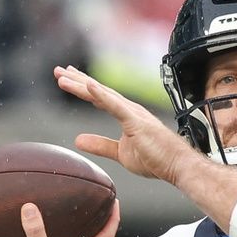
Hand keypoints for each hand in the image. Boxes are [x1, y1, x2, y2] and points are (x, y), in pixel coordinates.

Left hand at [54, 65, 199, 184]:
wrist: (178, 166)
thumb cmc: (157, 159)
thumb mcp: (120, 153)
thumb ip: (100, 145)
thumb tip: (78, 140)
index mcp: (126, 116)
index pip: (100, 98)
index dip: (83, 88)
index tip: (68, 79)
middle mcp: (129, 110)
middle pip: (99, 91)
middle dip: (77, 80)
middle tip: (58, 70)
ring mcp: (133, 114)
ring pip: (103, 95)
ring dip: (82, 84)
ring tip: (64, 76)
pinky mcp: (137, 122)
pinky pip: (116, 106)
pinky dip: (101, 95)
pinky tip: (88, 85)